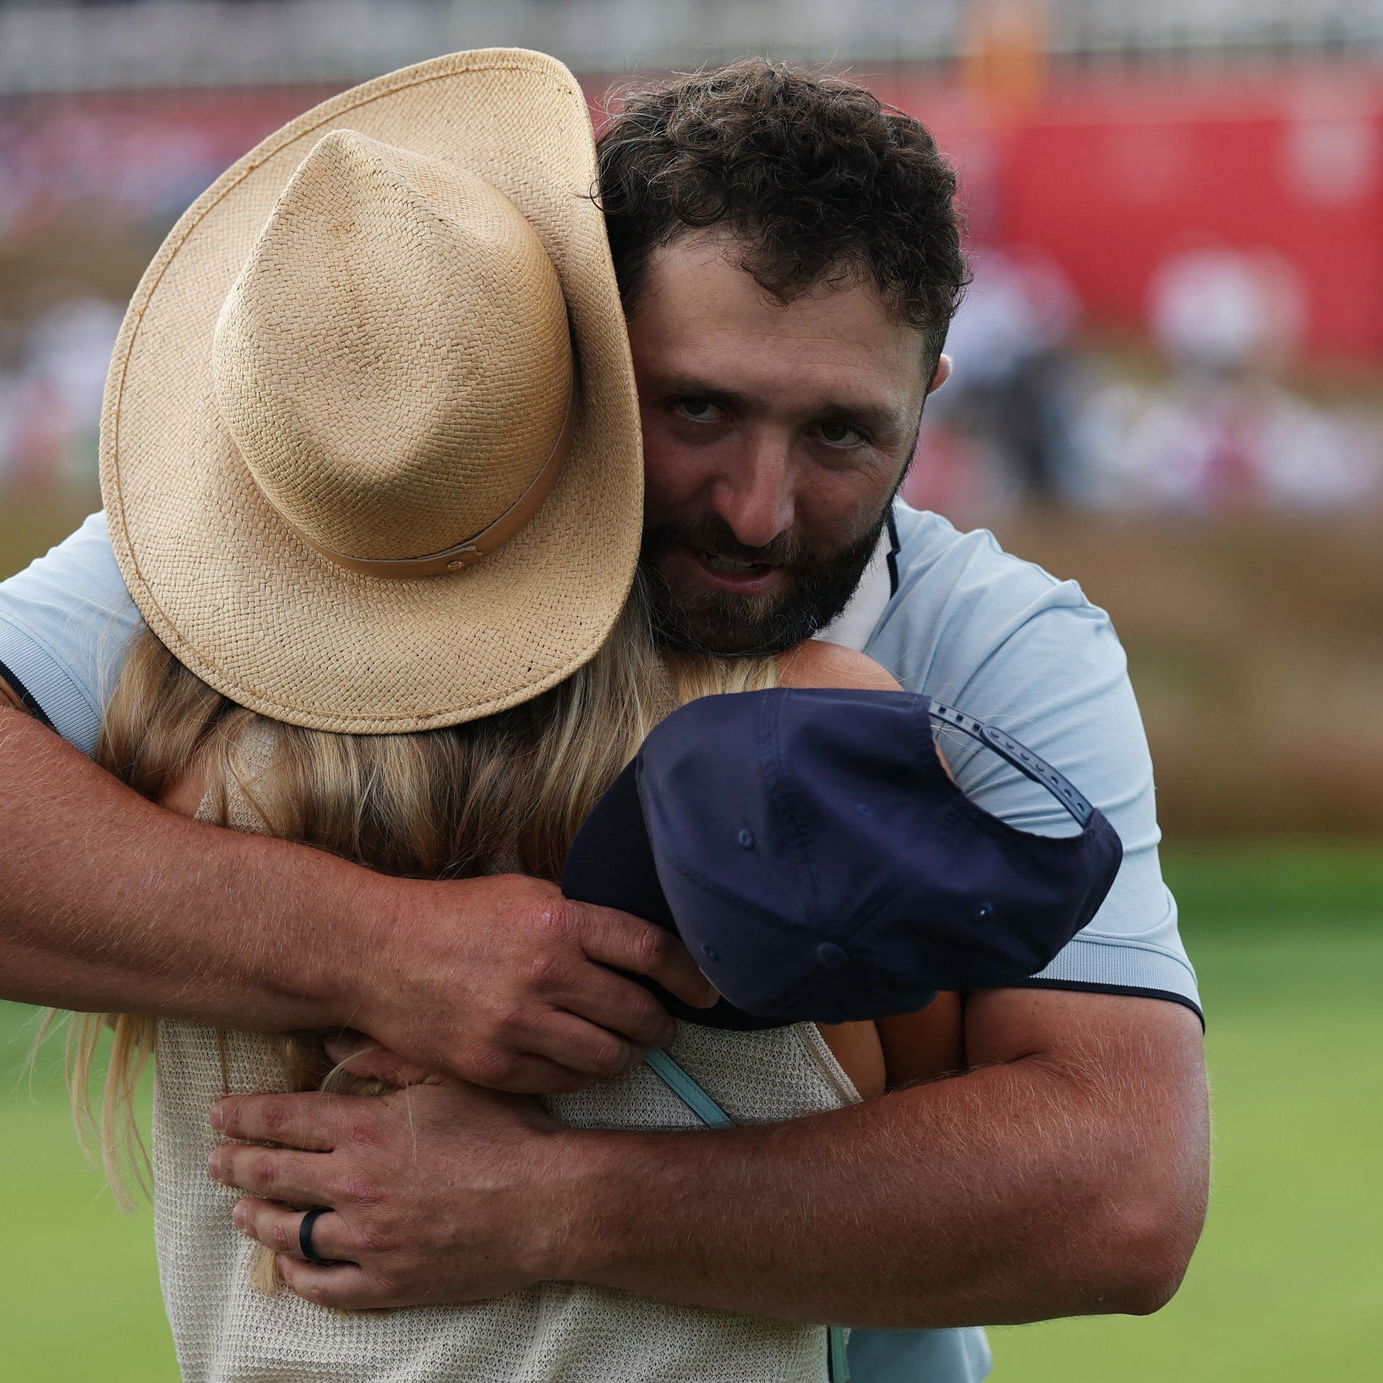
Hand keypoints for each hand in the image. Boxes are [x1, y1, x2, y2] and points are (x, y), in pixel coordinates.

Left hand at [209, 1080, 572, 1309]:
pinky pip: (322, 1286)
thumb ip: (389, 1055)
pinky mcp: (387, 1282)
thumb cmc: (506, 1131)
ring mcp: (367, 1240)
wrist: (548, 1202)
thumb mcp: (451, 1077)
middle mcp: (354, 1185)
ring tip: (241, 1210)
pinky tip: (287, 1263)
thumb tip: (334, 1038)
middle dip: (235, 1165)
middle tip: (215, 1161)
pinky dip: (296, 1274)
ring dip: (255, 1218)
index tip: (219, 1114)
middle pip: (272, 1176)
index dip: (244, 1116)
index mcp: (366, 1129)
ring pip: (289, 1231)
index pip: (282, 1120)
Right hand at [346, 872, 715, 1092]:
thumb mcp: (526, 893)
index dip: (692, 974)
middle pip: (639, 1012)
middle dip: (662, 1024)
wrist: (377, 952)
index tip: (708, 989)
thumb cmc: (456, 917)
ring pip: (608, 1057)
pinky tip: (577, 1060)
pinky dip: (581, 1074)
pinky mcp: (494, 1066)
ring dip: (626, 1054)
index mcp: (559, 919)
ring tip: (623, 1046)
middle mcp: (545, 972)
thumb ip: (583, 920)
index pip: (652, 951)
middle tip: (663, 1025)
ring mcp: (518, 1024)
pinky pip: (565, 1082)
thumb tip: (644, 949)